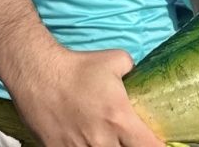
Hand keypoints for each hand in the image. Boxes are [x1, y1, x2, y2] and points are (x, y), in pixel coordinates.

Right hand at [7, 48, 164, 146]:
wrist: (39, 74)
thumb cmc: (79, 66)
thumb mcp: (118, 60)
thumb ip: (134, 71)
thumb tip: (138, 76)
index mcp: (120, 120)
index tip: (160, 143)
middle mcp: (102, 141)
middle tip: (132, 139)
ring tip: (109, 139)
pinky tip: (87, 141)